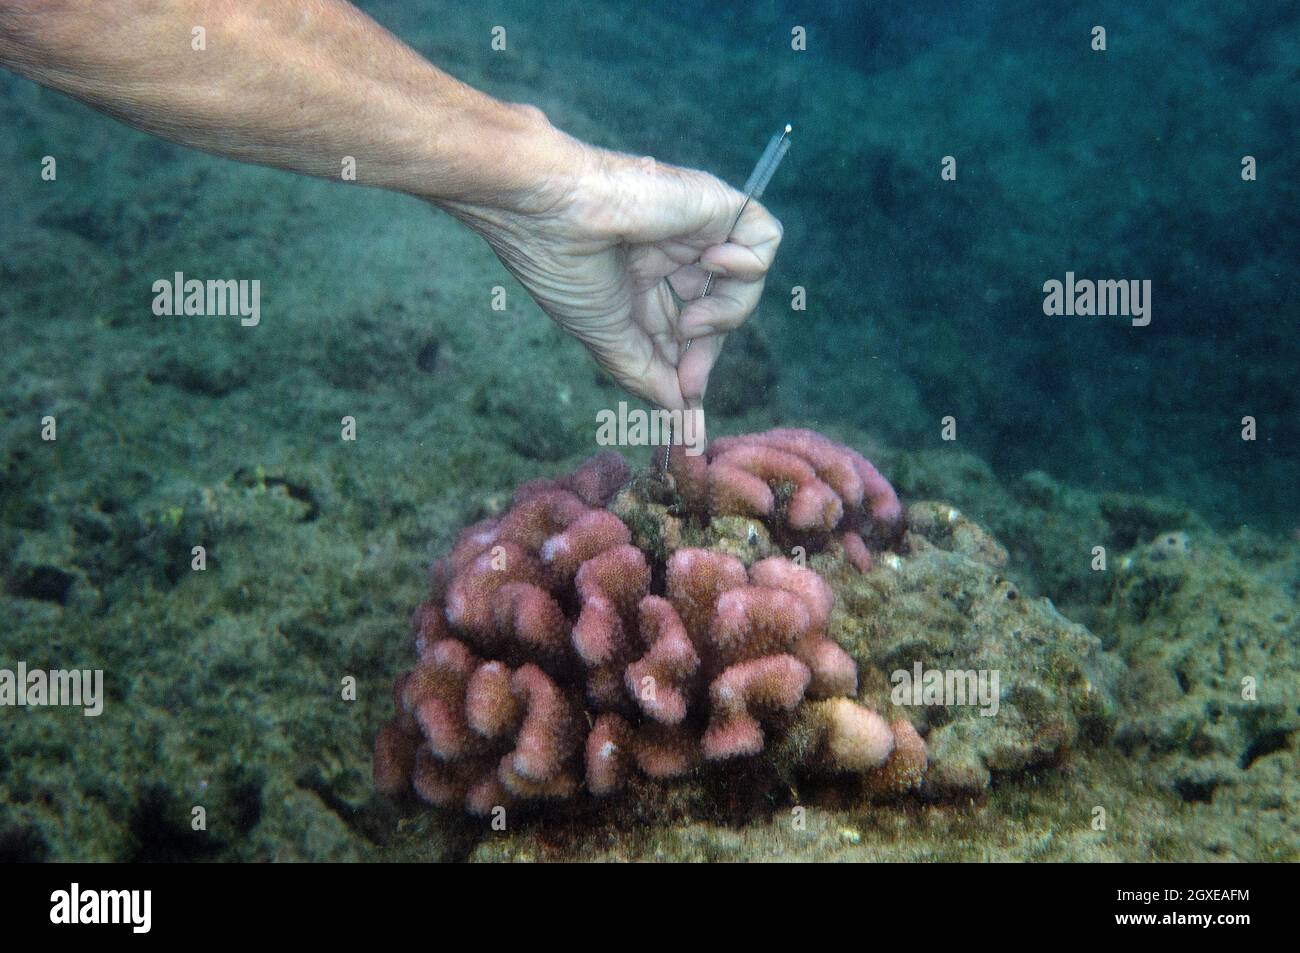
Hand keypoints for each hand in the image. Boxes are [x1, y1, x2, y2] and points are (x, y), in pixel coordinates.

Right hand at [437, 128, 783, 410]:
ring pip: (746, 282)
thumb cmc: (564, 266)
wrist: (550, 210)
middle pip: (718, 311)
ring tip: (691, 319)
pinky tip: (712, 264)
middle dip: (708, 351)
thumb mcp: (608, 337)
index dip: (690, 367)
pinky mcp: (716, 203)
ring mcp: (695, 228)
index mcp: (640, 279)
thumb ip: (647, 374)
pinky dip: (750, 264)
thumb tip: (680, 413)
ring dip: (727, 314)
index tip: (686, 406)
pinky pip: (764, 238)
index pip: (685, 330)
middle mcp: (671, 253)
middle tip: (690, 379)